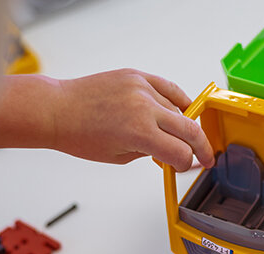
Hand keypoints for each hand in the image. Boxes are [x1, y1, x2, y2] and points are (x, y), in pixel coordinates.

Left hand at [53, 69, 213, 170]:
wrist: (58, 110)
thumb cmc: (80, 135)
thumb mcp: (121, 157)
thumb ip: (152, 153)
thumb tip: (173, 152)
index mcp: (140, 133)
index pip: (181, 153)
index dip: (186, 165)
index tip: (187, 167)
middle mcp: (144, 108)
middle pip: (190, 130)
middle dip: (201, 147)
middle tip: (206, 156)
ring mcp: (141, 88)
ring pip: (180, 110)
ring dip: (183, 125)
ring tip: (177, 135)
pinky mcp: (137, 76)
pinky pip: (169, 88)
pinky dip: (179, 100)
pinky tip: (182, 109)